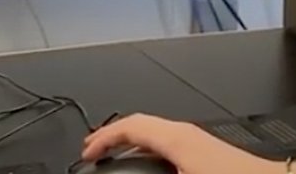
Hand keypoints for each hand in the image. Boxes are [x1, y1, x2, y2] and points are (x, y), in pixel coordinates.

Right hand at [81, 114, 275, 173]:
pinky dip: (151, 151)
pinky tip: (151, 167)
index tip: (87, 152)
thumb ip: (150, 173)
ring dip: (133, 146)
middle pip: (141, 126)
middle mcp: (188, 135)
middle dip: (114, 138)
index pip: (130, 126)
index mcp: (178, 139)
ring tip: (117, 159)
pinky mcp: (208, 154)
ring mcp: (200, 142)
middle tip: (95, 150)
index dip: (103, 138)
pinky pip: (169, 144)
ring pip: (156, 135)